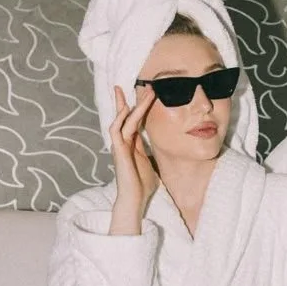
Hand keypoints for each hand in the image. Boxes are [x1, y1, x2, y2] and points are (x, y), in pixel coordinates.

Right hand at [109, 85, 158, 234]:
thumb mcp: (153, 165)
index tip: (144, 96)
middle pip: (124, 117)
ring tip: (131, 92)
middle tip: (131, 86)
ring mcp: (119, 146)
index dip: (138, 109)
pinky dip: (120, 119)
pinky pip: (116, 131)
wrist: (135, 199)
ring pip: (122, 121)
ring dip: (127, 106)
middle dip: (126, 101)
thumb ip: (155, 154)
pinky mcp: (118, 151)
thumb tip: (169, 149)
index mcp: (133, 146)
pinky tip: (126, 110)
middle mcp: (124, 143)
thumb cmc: (143, 186)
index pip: (134, 122)